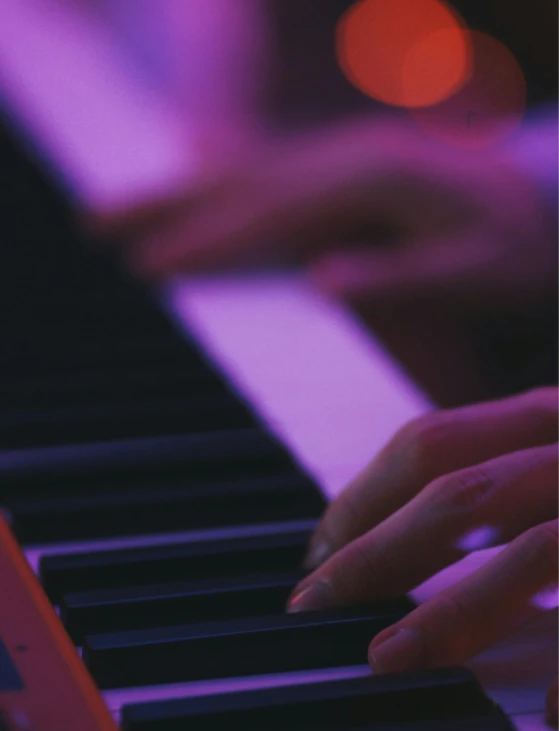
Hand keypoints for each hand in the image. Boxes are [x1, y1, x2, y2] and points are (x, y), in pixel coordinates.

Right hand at [114, 117, 555, 314]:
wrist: (550, 209)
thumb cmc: (522, 250)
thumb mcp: (482, 272)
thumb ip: (405, 279)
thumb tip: (318, 281)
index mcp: (374, 178)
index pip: (268, 213)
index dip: (208, 241)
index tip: (148, 266)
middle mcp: (349, 154)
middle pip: (237, 178)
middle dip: (166, 205)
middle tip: (96, 225)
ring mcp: (345, 154)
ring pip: (242, 169)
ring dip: (180, 188)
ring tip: (120, 208)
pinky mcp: (345, 166)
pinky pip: (267, 169)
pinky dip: (219, 178)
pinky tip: (192, 181)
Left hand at [286, 387, 557, 722]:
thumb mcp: (547, 459)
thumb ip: (497, 477)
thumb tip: (400, 527)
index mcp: (546, 418)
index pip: (428, 444)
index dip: (361, 498)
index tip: (317, 551)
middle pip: (459, 494)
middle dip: (373, 553)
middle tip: (312, 605)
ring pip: (533, 552)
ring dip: (449, 613)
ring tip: (384, 659)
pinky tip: (543, 714)